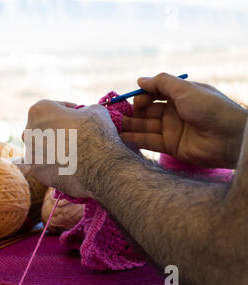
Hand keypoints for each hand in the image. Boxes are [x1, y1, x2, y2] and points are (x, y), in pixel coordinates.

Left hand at [22, 99, 121, 197]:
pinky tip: (71, 164)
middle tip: (77, 135)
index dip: (69, 111)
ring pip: (44, 148)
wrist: (100, 167)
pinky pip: (47, 165)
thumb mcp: (94, 109)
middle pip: (45, 128)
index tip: (79, 117)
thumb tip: (82, 115)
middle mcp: (29, 131)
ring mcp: (31, 154)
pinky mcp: (37, 173)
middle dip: (59, 129)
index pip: (54, 107)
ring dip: (56, 147)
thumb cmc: (96, 133)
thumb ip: (82, 110)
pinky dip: (57, 164)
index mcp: (39, 111)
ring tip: (75, 151)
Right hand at [120, 72, 246, 167]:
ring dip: (130, 125)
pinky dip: (136, 139)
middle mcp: (174, 112)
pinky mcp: (171, 147)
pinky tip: (122, 137)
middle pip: (147, 111)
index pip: (154, 94)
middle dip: (131, 112)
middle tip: (113, 114)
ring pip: (146, 126)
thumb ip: (160, 83)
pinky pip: (150, 141)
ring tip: (112, 126)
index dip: (141, 96)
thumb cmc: (210, 108)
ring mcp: (172, 130)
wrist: (229, 138)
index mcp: (180, 96)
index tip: (132, 100)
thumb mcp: (185, 89)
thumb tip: (139, 80)